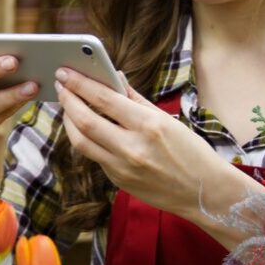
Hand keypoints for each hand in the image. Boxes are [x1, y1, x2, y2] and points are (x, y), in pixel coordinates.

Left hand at [55, 67, 250, 223]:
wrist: (205, 193)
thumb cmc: (191, 151)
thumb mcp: (167, 119)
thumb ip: (136, 99)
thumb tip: (114, 77)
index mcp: (148, 125)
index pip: (104, 99)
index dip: (80, 83)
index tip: (66, 72)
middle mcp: (132, 147)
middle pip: (84, 120)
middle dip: (67, 99)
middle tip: (60, 84)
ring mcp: (123, 167)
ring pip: (81, 141)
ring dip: (68, 120)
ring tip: (66, 105)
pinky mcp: (118, 180)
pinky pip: (94, 156)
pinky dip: (85, 138)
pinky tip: (83, 126)